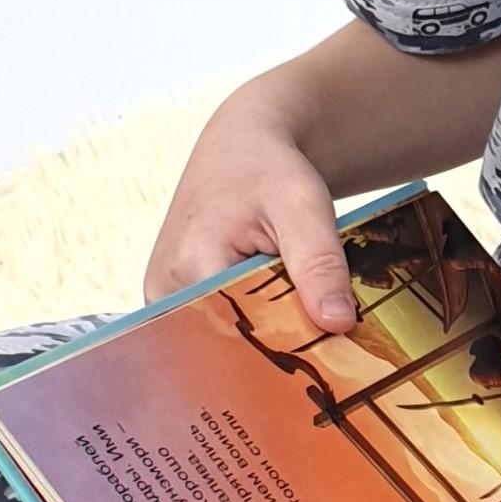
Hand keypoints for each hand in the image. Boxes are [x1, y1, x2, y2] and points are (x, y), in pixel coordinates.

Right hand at [143, 84, 359, 329]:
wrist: (241, 147)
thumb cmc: (268, 168)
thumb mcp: (303, 205)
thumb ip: (319, 263)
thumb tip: (337, 323)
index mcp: (188, 266)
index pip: (238, 335)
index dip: (284, 346)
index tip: (324, 353)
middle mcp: (163, 289)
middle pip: (227, 341)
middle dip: (275, 341)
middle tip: (319, 339)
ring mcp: (164, 298)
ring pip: (223, 337)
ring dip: (263, 333)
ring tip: (297, 317)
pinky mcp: (174, 299)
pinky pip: (215, 326)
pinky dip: (250, 322)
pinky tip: (276, 311)